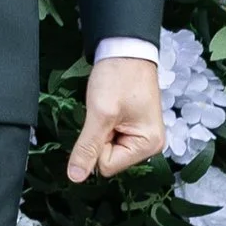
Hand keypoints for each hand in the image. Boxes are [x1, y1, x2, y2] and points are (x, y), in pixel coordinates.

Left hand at [66, 57, 165, 183]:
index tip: (103, 120)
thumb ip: (88, 147)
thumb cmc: (119, 77)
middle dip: (99, 137)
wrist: (125, 49)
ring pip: (106, 148)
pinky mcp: (133, 128)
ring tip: (108, 108)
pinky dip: (103, 125)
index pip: (107, 166)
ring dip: (100, 130)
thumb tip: (76, 177)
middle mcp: (149, 146)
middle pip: (108, 159)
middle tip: (105, 113)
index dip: (96, 145)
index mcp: (148, 146)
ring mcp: (141, 136)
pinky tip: (110, 109)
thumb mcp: (100, 113)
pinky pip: (109, 137)